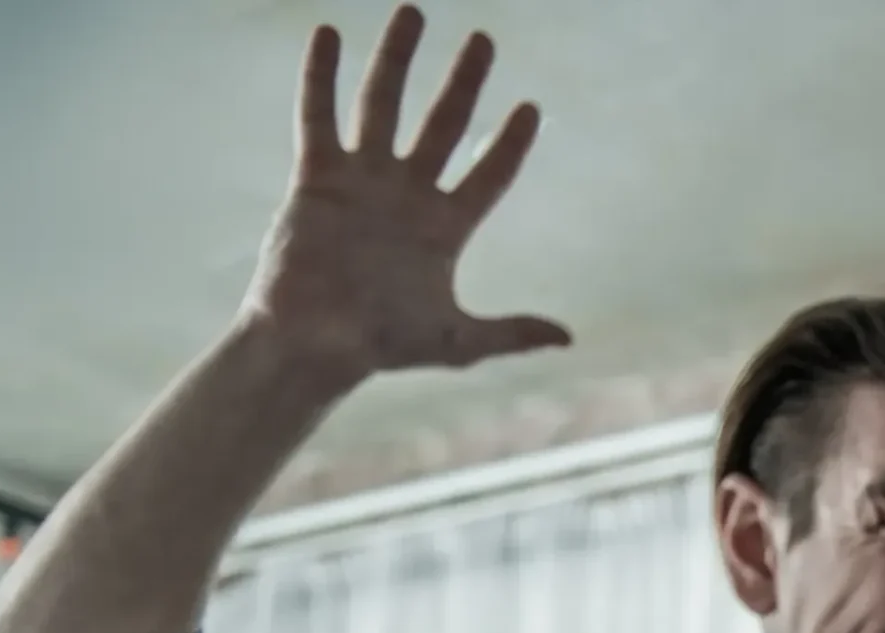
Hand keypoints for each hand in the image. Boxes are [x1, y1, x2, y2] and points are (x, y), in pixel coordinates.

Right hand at [240, 7, 570, 378]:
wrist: (317, 345)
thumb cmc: (383, 347)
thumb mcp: (457, 341)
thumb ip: (510, 332)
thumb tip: (567, 337)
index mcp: (445, 228)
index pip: (489, 173)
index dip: (509, 143)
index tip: (530, 107)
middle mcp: (407, 194)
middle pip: (443, 124)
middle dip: (463, 82)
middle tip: (484, 39)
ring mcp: (363, 181)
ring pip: (383, 104)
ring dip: (397, 59)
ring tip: (413, 11)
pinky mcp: (318, 177)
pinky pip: (319, 116)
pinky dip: (320, 77)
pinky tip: (329, 34)